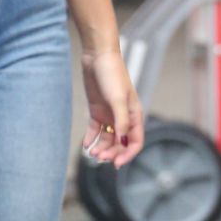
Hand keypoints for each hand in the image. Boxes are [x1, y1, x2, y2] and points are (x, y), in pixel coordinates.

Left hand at [80, 49, 143, 168]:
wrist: (97, 57)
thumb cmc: (112, 75)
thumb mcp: (117, 99)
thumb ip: (121, 121)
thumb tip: (122, 140)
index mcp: (134, 114)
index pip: (135, 141)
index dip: (128, 154)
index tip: (116, 164)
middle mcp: (123, 117)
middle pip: (120, 143)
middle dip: (112, 153)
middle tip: (100, 158)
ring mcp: (110, 114)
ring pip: (107, 139)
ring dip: (101, 148)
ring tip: (92, 153)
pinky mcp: (97, 111)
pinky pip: (95, 130)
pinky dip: (91, 139)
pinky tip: (85, 145)